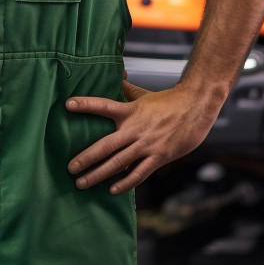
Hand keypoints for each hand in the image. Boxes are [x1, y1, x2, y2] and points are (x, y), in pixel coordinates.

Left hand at [65, 81, 216, 194]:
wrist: (196, 108)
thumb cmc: (168, 101)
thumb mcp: (144, 94)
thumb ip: (127, 89)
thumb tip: (117, 74)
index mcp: (130, 111)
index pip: (104, 105)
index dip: (86, 104)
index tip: (67, 104)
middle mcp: (135, 129)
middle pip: (106, 145)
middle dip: (86, 158)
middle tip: (69, 168)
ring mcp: (146, 145)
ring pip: (118, 163)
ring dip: (99, 174)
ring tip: (82, 183)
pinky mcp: (158, 157)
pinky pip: (139, 173)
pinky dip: (125, 183)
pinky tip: (112, 190)